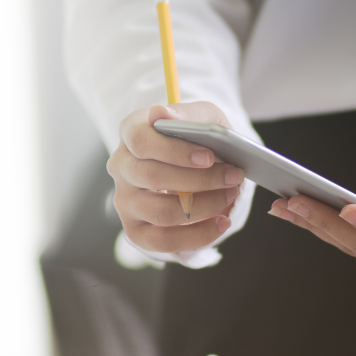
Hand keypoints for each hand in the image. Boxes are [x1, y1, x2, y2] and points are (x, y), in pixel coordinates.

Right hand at [108, 101, 245, 253]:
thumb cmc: (199, 138)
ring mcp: (125, 201)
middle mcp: (121, 167)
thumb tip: (160, 114)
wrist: (200, 165)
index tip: (209, 156)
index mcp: (131, 132)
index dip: (175, 151)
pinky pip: (163, 241)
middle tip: (234, 177)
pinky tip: (221, 222)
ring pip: (160, 212)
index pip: (140, 141)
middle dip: (200, 180)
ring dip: (204, 207)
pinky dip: (198, 235)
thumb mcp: (202, 118)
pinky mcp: (136, 230)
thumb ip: (186, 115)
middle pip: (151, 177)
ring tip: (229, 196)